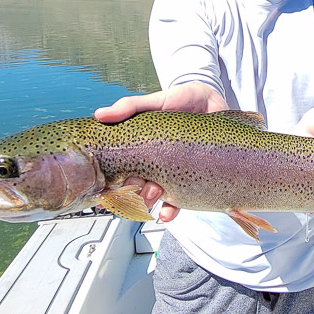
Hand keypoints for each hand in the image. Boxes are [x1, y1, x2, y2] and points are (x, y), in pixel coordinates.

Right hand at [93, 82, 228, 221]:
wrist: (213, 102)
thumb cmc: (182, 100)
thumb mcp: (156, 101)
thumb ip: (130, 107)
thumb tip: (100, 114)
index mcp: (139, 148)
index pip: (117, 169)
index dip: (108, 184)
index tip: (103, 190)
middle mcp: (152, 163)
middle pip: (133, 187)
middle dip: (131, 192)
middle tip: (136, 184)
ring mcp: (171, 172)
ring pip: (152, 196)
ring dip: (148, 200)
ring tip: (154, 192)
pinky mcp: (190, 179)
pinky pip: (178, 202)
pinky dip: (170, 211)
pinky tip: (166, 213)